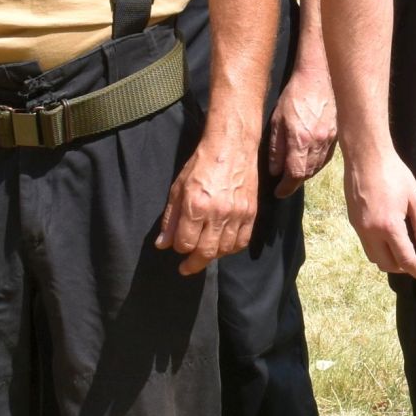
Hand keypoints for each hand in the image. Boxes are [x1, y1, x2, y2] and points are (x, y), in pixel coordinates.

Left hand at [157, 132, 258, 273]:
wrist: (231, 148)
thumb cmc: (201, 165)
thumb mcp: (178, 189)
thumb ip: (171, 219)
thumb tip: (163, 245)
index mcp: (196, 205)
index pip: (185, 243)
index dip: (179, 248)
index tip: (177, 246)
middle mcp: (218, 213)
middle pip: (205, 252)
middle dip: (193, 264)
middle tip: (186, 267)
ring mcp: (237, 214)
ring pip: (224, 250)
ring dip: (212, 256)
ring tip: (204, 253)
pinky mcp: (251, 213)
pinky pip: (242, 241)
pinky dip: (231, 249)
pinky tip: (222, 246)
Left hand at [269, 63, 339, 194]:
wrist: (320, 77)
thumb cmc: (295, 95)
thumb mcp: (277, 119)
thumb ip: (276, 147)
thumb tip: (275, 170)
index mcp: (301, 140)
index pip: (295, 175)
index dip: (286, 187)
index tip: (278, 192)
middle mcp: (318, 143)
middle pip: (307, 174)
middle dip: (294, 182)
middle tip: (284, 184)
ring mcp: (330, 140)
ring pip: (317, 167)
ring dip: (305, 174)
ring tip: (294, 173)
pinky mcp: (337, 136)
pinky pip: (326, 158)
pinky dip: (316, 164)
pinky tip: (309, 162)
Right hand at [343, 140, 415, 279]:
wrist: (366, 157)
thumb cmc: (394, 174)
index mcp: (390, 227)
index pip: (405, 259)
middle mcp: (371, 232)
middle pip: (386, 264)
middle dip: (402, 268)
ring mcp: (359, 227)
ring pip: (373, 257)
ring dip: (388, 260)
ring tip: (402, 253)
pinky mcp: (353, 221)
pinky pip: (366, 244)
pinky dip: (378, 249)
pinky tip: (388, 239)